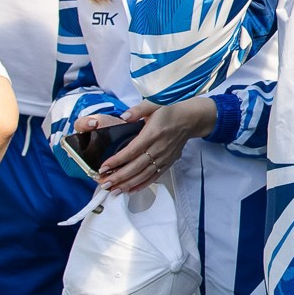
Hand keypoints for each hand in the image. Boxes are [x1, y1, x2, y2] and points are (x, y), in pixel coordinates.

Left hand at [92, 100, 215, 193]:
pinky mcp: (168, 163)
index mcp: (152, 134)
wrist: (190, 119)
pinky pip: (154, 177)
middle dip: (119, 177)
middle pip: (136, 167)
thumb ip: (137, 110)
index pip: (132, 151)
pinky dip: (142, 185)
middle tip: (104, 183)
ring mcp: (164, 158)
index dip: (117, 160)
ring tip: (114, 190)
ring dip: (128, 184)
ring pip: (144, 175)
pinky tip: (130, 190)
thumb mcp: (154, 104)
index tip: (104, 167)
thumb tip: (123, 117)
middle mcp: (158, 148)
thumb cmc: (170, 111)